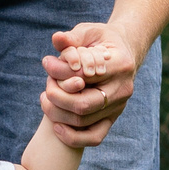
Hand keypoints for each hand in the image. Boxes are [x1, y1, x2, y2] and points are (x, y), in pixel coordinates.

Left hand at [41, 22, 138, 148]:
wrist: (123, 53)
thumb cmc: (101, 41)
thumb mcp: (89, 32)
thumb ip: (73, 37)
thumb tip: (57, 39)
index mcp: (121, 64)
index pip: (85, 75)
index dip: (61, 72)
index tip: (47, 63)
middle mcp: (123, 89)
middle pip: (84, 104)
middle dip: (57, 97)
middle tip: (45, 87)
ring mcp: (119, 106)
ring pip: (83, 121)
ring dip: (57, 113)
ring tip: (45, 99)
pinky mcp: (113, 119)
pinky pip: (94, 137)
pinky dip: (73, 137)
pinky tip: (56, 126)